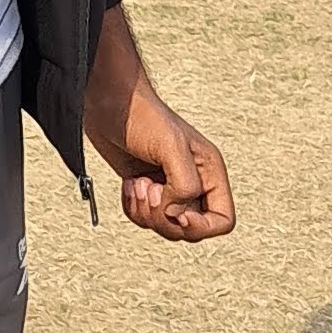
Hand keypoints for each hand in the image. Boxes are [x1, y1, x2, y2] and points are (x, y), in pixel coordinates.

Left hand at [82, 0, 233, 243]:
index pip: (222, 220)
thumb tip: (176, 212)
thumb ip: (184, 185)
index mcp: (209, 172)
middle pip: (190, 229)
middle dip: (165, 217)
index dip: (202, 227)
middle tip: (150, 189)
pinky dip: (132, 209)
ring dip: (146, 212)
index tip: (179, 213)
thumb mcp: (171, 147)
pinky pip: (144, 218)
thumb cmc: (142, 115)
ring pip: (165, 225)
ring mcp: (168, 187)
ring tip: (138, 184)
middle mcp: (193, 182)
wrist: (109, 103)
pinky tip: (128, 184)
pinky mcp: (145, 188)